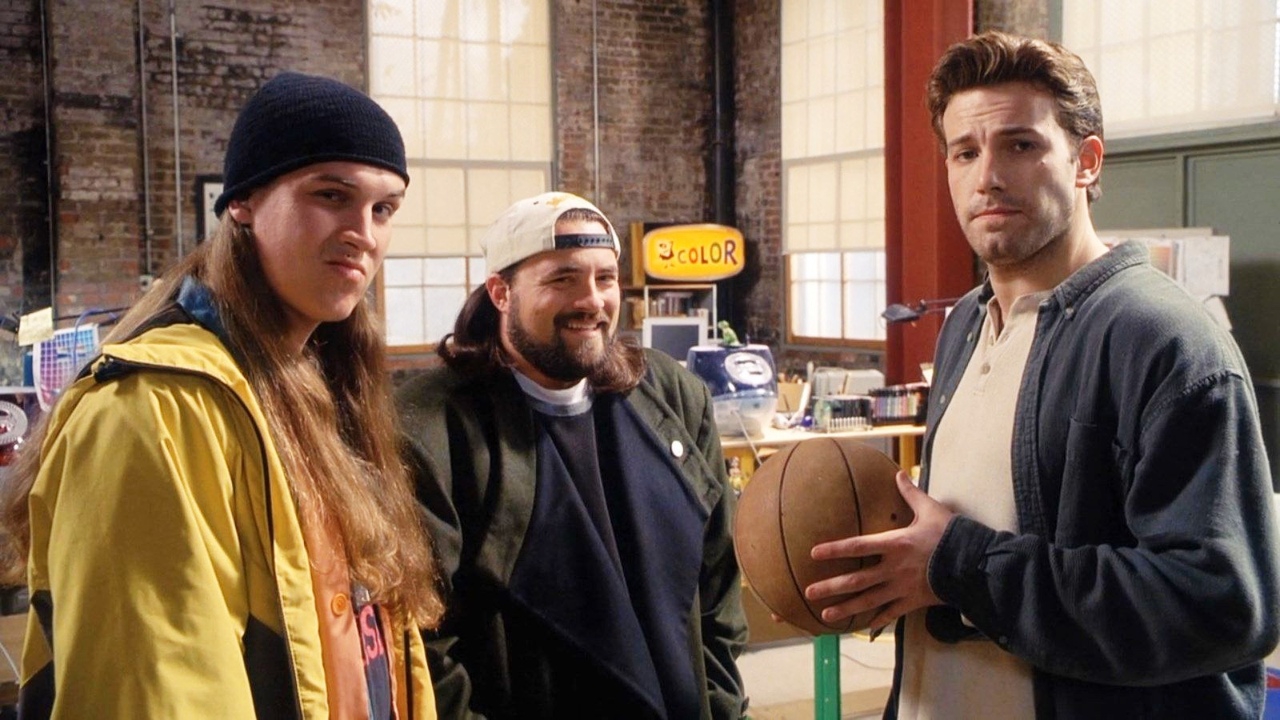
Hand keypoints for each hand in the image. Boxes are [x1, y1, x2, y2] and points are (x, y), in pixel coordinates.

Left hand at [804, 471, 952, 629]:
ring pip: (869, 601)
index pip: (858, 546)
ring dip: (846, 608)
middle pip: (857, 580)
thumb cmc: (951, 534)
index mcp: (895, 543)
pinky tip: (862, 626)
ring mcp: (902, 588)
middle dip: (831, 586)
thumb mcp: (930, 509)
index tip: (813, 554)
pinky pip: (891, 613)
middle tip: (809, 592)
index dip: (835, 549)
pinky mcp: (913, 601)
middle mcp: (894, 568)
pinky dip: (876, 620)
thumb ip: (911, 493)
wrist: (975, 563)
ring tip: (825, 615)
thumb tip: (898, 475)